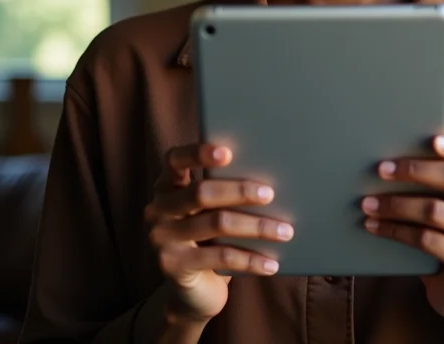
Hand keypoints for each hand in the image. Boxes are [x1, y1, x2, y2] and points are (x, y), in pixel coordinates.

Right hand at [145, 143, 293, 323]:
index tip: (228, 152)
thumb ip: (224, 191)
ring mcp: (162, 239)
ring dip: (256, 226)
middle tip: (270, 194)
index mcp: (167, 186)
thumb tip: (269, 179)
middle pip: (200, 192)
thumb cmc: (210, 238)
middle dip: (240, 191)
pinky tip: (272, 262)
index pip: (175, 160)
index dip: (198, 153)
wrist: (193, 290)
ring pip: (217, 223)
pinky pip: (220, 257)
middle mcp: (158, 209)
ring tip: (285, 230)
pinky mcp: (174, 266)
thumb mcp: (213, 211)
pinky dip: (251, 259)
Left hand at [361, 135, 443, 323]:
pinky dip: (395, 231)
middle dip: (412, 170)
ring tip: (367, 204)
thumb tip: (388, 159)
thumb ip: (432, 181)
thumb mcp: (443, 204)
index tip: (431, 140)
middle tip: (380, 170)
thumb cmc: (442, 233)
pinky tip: (374, 227)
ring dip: (395, 205)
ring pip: (435, 210)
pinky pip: (427, 240)